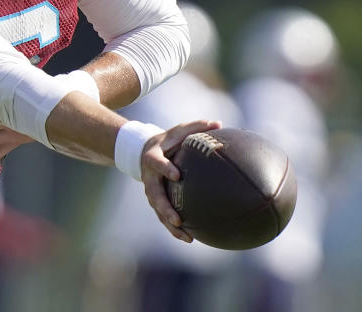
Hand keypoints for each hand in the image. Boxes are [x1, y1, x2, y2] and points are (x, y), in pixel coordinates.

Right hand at [139, 119, 220, 242]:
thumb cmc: (167, 141)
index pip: (157, 164)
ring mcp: (151, 192)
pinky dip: (174, 229)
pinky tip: (190, 238)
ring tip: (186, 237)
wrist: (142, 152)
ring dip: (170, 225)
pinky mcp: (156, 201)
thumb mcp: (177, 131)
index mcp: (153, 159)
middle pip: (155, 196)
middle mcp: (150, 178)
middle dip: (165, 209)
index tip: (177, 175)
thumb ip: (196, 127)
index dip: (165, 169)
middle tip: (177, 219)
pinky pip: (163, 217)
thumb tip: (219, 123)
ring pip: (158, 211)